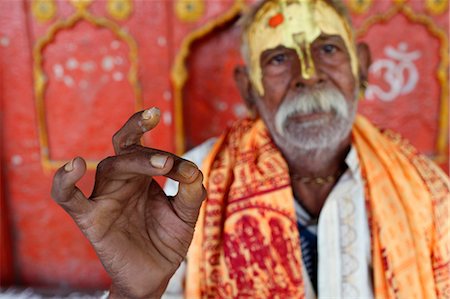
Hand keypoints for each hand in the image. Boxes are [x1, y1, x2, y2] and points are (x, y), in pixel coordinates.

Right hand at [51, 108, 205, 298]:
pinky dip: (64, 181)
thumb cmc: (167, 240)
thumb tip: (194, 171)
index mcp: (142, 177)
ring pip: (109, 167)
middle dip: (142, 141)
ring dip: (134, 162)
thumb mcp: (185, 215)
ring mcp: (104, 198)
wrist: (155, 275)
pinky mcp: (90, 220)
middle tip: (165, 150)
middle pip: (126, 150)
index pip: (149, 152)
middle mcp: (121, 181)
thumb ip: (191, 193)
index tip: (190, 173)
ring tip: (162, 163)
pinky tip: (74, 164)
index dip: (172, 159)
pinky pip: (68, 198)